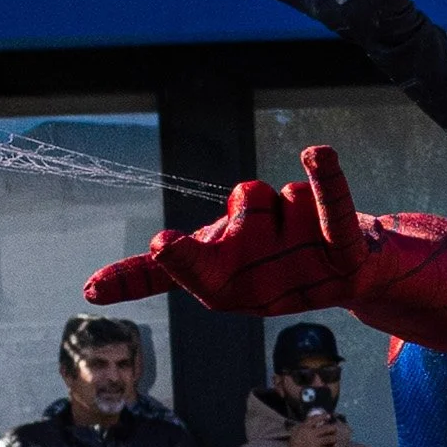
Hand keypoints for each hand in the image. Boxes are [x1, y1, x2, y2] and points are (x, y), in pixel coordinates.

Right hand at [87, 145, 367, 314]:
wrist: (358, 274)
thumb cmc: (276, 262)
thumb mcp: (217, 264)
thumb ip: (166, 270)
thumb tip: (88, 291)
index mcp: (224, 290)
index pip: (184, 274)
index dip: (174, 262)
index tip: (160, 243)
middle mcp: (263, 287)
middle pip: (234, 220)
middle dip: (236, 218)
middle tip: (222, 225)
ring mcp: (306, 271)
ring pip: (269, 195)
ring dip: (282, 197)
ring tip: (304, 228)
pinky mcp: (346, 254)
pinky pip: (331, 207)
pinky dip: (325, 180)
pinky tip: (317, 154)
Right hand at [285, 412, 341, 446]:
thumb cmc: (295, 443)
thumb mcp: (297, 431)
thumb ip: (305, 425)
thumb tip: (317, 421)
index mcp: (304, 427)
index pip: (315, 419)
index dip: (323, 416)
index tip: (329, 415)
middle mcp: (310, 434)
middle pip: (326, 428)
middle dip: (333, 428)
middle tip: (335, 429)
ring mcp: (314, 443)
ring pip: (330, 439)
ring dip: (334, 439)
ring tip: (334, 439)